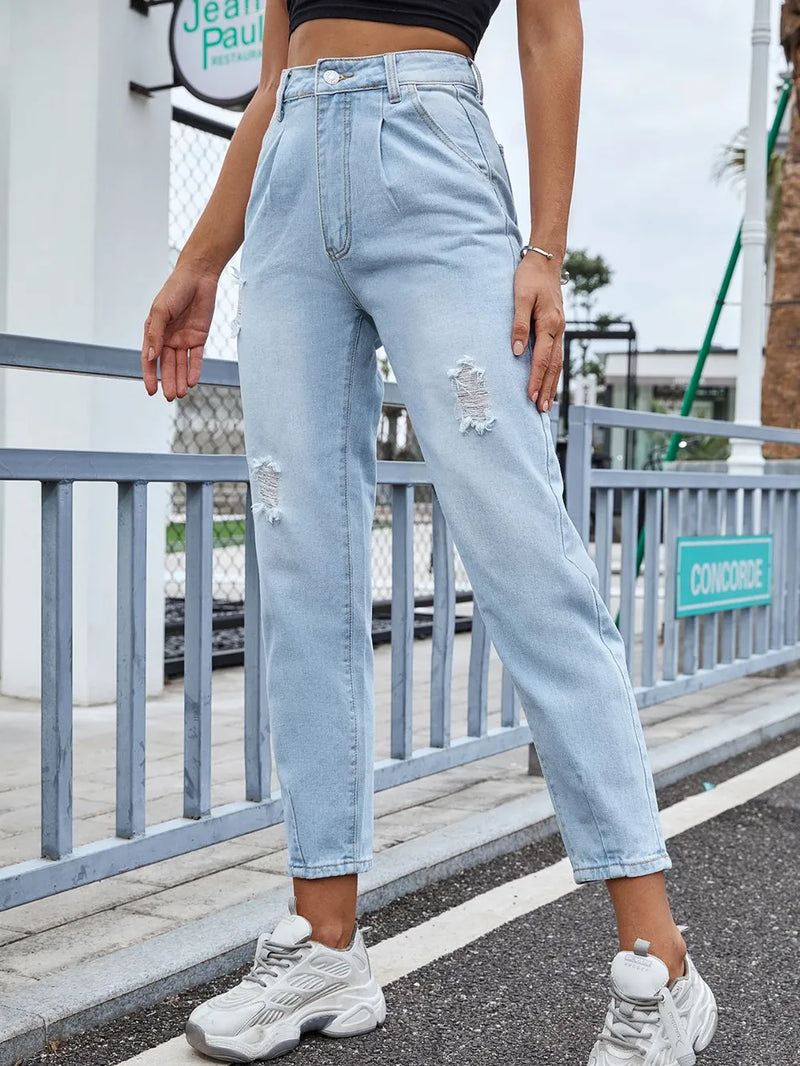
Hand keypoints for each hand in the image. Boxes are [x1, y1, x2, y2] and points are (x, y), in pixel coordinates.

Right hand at [141, 263, 218, 400]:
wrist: (198, 277)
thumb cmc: (174, 290)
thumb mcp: (160, 310)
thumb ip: (155, 333)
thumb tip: (151, 356)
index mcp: (154, 332)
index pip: (150, 359)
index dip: (150, 375)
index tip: (151, 391)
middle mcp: (168, 338)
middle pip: (167, 365)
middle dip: (167, 382)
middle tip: (169, 398)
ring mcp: (183, 339)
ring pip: (181, 365)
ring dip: (180, 380)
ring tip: (180, 394)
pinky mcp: (199, 338)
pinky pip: (196, 358)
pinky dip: (194, 370)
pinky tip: (192, 382)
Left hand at [510, 253, 565, 412]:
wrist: (545, 262)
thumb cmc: (529, 278)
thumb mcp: (520, 297)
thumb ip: (519, 324)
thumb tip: (516, 351)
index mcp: (549, 324)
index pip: (542, 358)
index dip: (535, 379)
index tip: (529, 396)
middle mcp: (558, 329)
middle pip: (553, 366)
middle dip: (546, 388)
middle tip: (541, 410)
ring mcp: (559, 329)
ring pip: (557, 362)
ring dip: (551, 384)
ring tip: (546, 403)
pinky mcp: (556, 328)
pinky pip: (556, 355)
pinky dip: (553, 371)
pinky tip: (549, 381)